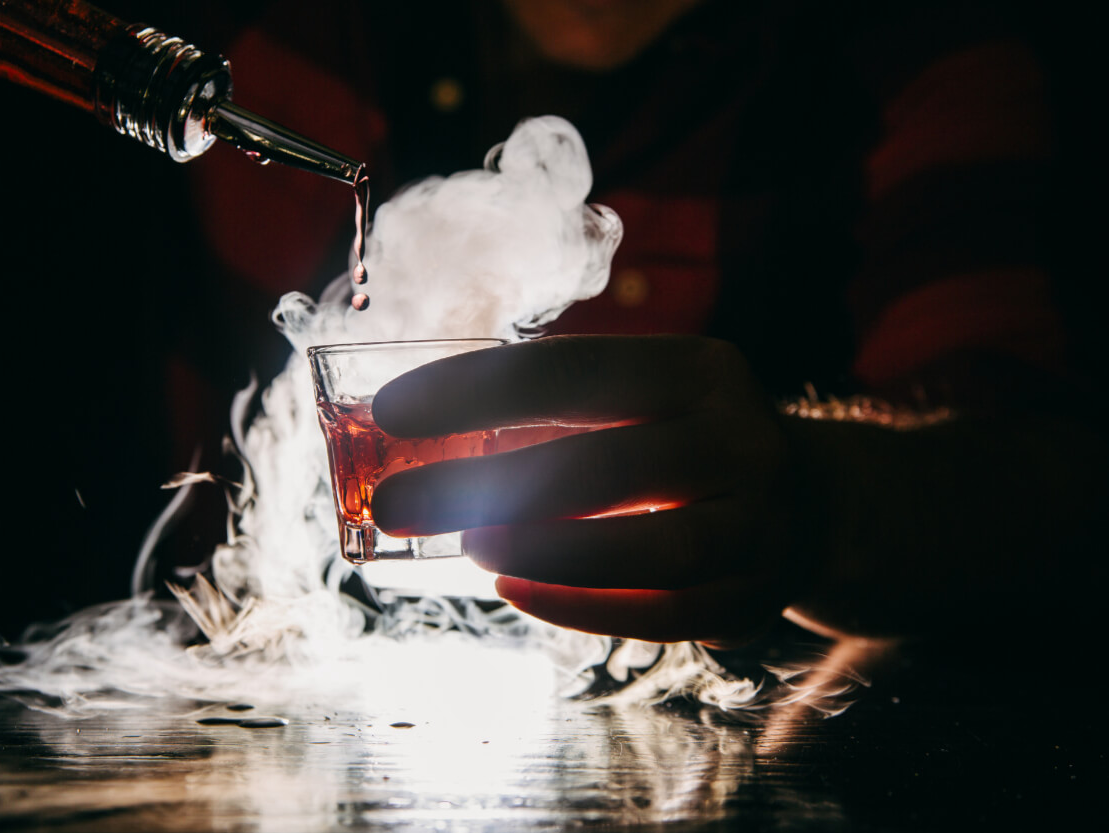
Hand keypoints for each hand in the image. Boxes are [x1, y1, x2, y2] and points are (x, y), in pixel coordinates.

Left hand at [370, 335, 797, 645]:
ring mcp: (758, 524)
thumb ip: (555, 410)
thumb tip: (420, 435)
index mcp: (700, 370)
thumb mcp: (642, 398)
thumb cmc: (681, 441)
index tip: (394, 410)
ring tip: (465, 546)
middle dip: (488, 484)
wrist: (807, 502)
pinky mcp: (752, 596)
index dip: (479, 389)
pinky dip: (582, 605)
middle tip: (399, 503)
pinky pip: (664, 612)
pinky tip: (514, 590)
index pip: (578, 370)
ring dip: (544, 550)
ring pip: (648, 548)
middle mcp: (741, 440)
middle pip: (607, 463)